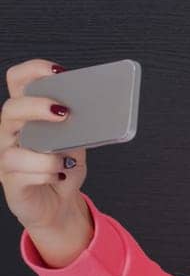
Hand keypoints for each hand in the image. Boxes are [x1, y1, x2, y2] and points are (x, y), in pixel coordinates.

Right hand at [3, 59, 89, 259]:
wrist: (61, 203)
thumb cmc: (64, 168)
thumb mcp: (77, 142)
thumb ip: (79, 125)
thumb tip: (95, 110)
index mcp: (27, 115)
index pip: (18, 82)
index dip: (33, 71)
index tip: (57, 71)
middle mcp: (11, 133)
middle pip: (11, 109)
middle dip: (37, 106)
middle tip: (64, 112)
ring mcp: (7, 157)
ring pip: (13, 147)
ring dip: (45, 152)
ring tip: (67, 158)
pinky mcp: (11, 181)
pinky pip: (22, 172)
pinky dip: (46, 171)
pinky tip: (59, 173)